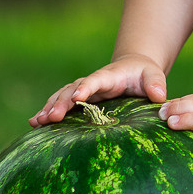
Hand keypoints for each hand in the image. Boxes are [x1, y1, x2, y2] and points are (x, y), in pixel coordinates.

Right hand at [29, 56, 166, 125]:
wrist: (132, 69)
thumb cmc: (144, 74)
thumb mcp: (153, 75)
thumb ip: (156, 83)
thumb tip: (159, 96)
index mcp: (108, 76)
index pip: (94, 81)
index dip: (86, 88)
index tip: (77, 97)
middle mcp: (91, 83)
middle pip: (72, 91)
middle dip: (60, 103)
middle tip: (50, 117)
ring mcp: (83, 91)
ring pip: (62, 97)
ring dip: (49, 108)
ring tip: (36, 122)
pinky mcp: (79, 100)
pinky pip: (61, 104)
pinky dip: (47, 112)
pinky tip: (34, 124)